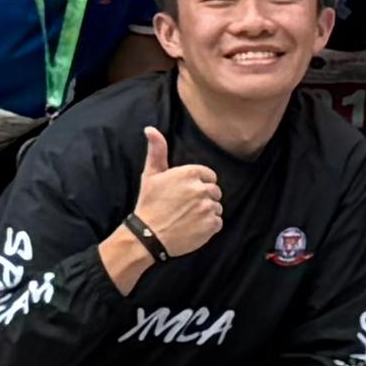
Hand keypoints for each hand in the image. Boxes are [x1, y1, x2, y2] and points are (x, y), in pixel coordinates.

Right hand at [124, 125, 223, 262]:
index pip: (209, 176)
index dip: (198, 184)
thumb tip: (151, 129)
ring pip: (217, 206)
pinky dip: (209, 226)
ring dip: (206, 212)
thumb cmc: (149, 204)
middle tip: (185, 206)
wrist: (147, 236)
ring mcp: (208, 207)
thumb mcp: (150, 175)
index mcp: (190, 173)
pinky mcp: (211, 225)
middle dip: (203, 197)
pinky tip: (193, 227)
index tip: (185, 193)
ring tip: (188, 217)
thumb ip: (157, 150)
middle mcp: (201, 189)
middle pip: (214, 191)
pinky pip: (218, 222)